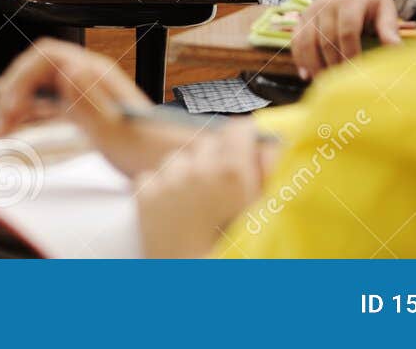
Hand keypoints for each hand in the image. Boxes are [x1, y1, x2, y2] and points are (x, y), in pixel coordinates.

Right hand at [0, 38, 151, 175]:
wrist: (170, 166)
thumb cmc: (150, 150)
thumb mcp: (119, 131)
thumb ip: (89, 102)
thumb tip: (65, 70)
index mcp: (94, 73)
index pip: (45, 57)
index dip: (22, 77)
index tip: (9, 104)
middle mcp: (85, 79)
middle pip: (34, 75)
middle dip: (8, 100)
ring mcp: (80, 95)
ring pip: (33, 94)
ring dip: (8, 113)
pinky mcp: (78, 114)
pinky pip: (41, 111)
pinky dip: (21, 122)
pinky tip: (7, 136)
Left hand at [136, 119, 273, 256]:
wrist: (192, 287)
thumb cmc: (237, 258)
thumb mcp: (265, 219)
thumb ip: (270, 177)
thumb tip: (271, 147)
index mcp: (232, 174)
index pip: (238, 129)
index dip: (245, 137)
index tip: (247, 148)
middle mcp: (197, 171)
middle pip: (207, 141)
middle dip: (217, 155)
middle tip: (224, 182)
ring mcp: (167, 183)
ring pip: (178, 157)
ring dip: (188, 169)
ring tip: (197, 197)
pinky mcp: (144, 198)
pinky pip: (151, 175)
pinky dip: (160, 185)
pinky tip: (172, 207)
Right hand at [290, 0, 402, 77]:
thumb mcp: (386, 9)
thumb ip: (389, 29)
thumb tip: (397, 50)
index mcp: (350, 2)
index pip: (347, 32)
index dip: (351, 54)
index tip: (357, 74)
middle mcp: (327, 4)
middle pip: (326, 40)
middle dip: (333, 64)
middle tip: (341, 85)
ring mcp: (312, 10)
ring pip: (307, 41)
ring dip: (314, 64)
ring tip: (323, 84)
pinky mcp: (304, 15)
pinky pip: (296, 38)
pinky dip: (299, 57)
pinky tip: (305, 74)